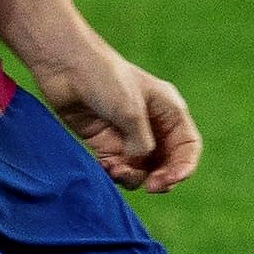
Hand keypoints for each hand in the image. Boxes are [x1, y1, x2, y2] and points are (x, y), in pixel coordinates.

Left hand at [41, 45, 202, 192]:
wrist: (65, 66)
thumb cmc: (104, 78)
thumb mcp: (131, 111)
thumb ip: (142, 143)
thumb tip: (139, 164)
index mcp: (168, 111)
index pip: (188, 147)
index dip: (184, 168)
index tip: (168, 181)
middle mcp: (152, 125)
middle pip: (167, 163)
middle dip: (160, 178)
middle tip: (149, 187)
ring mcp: (128, 136)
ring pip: (141, 171)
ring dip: (133, 177)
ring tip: (117, 169)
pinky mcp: (105, 143)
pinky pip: (118, 169)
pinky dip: (114, 174)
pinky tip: (104, 167)